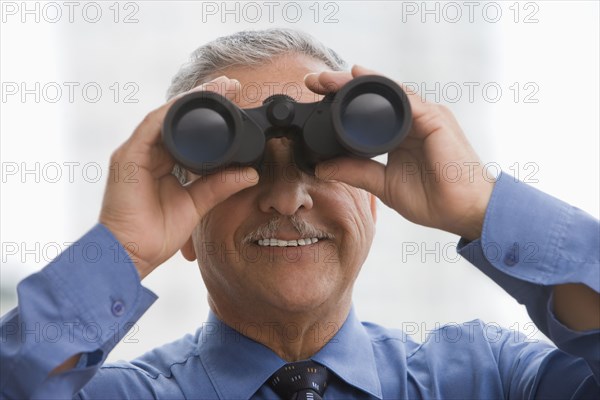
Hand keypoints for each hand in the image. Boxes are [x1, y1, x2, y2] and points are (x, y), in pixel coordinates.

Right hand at [99, 76, 257, 278]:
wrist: (130, 254)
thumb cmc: (155, 234)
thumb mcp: (196, 204)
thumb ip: (219, 186)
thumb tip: (249, 173)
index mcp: (161, 162)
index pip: (187, 132)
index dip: (210, 116)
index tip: (236, 100)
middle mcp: (147, 153)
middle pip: (177, 119)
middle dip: (204, 100)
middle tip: (232, 85)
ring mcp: (135, 153)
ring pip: (165, 117)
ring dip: (191, 101)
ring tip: (218, 88)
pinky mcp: (127, 157)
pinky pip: (150, 128)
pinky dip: (170, 113)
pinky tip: (189, 102)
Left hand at [305, 65, 494, 240]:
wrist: (464, 212)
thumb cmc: (434, 199)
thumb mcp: (384, 185)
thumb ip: (356, 172)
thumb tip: (323, 168)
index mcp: (400, 135)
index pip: (368, 112)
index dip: (342, 103)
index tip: (315, 98)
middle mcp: (412, 121)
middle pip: (375, 96)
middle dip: (344, 86)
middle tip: (314, 80)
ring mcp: (425, 116)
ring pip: (388, 92)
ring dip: (357, 82)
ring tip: (330, 78)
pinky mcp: (436, 119)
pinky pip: (406, 99)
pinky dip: (383, 90)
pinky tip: (361, 79)